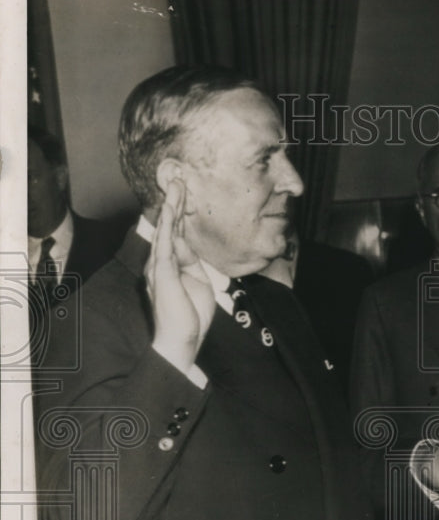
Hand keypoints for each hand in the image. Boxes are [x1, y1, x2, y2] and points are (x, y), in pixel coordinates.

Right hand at [146, 181, 214, 372]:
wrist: (182, 340)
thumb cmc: (190, 316)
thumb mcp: (198, 283)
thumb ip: (192, 263)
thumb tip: (188, 246)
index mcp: (170, 266)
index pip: (176, 235)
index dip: (180, 214)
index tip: (185, 194)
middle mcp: (160, 264)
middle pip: (169, 228)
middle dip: (174, 203)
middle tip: (178, 179)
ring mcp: (159, 267)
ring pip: (165, 231)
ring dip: (171, 208)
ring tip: (175, 186)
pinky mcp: (162, 273)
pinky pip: (165, 244)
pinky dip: (169, 225)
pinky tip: (171, 209)